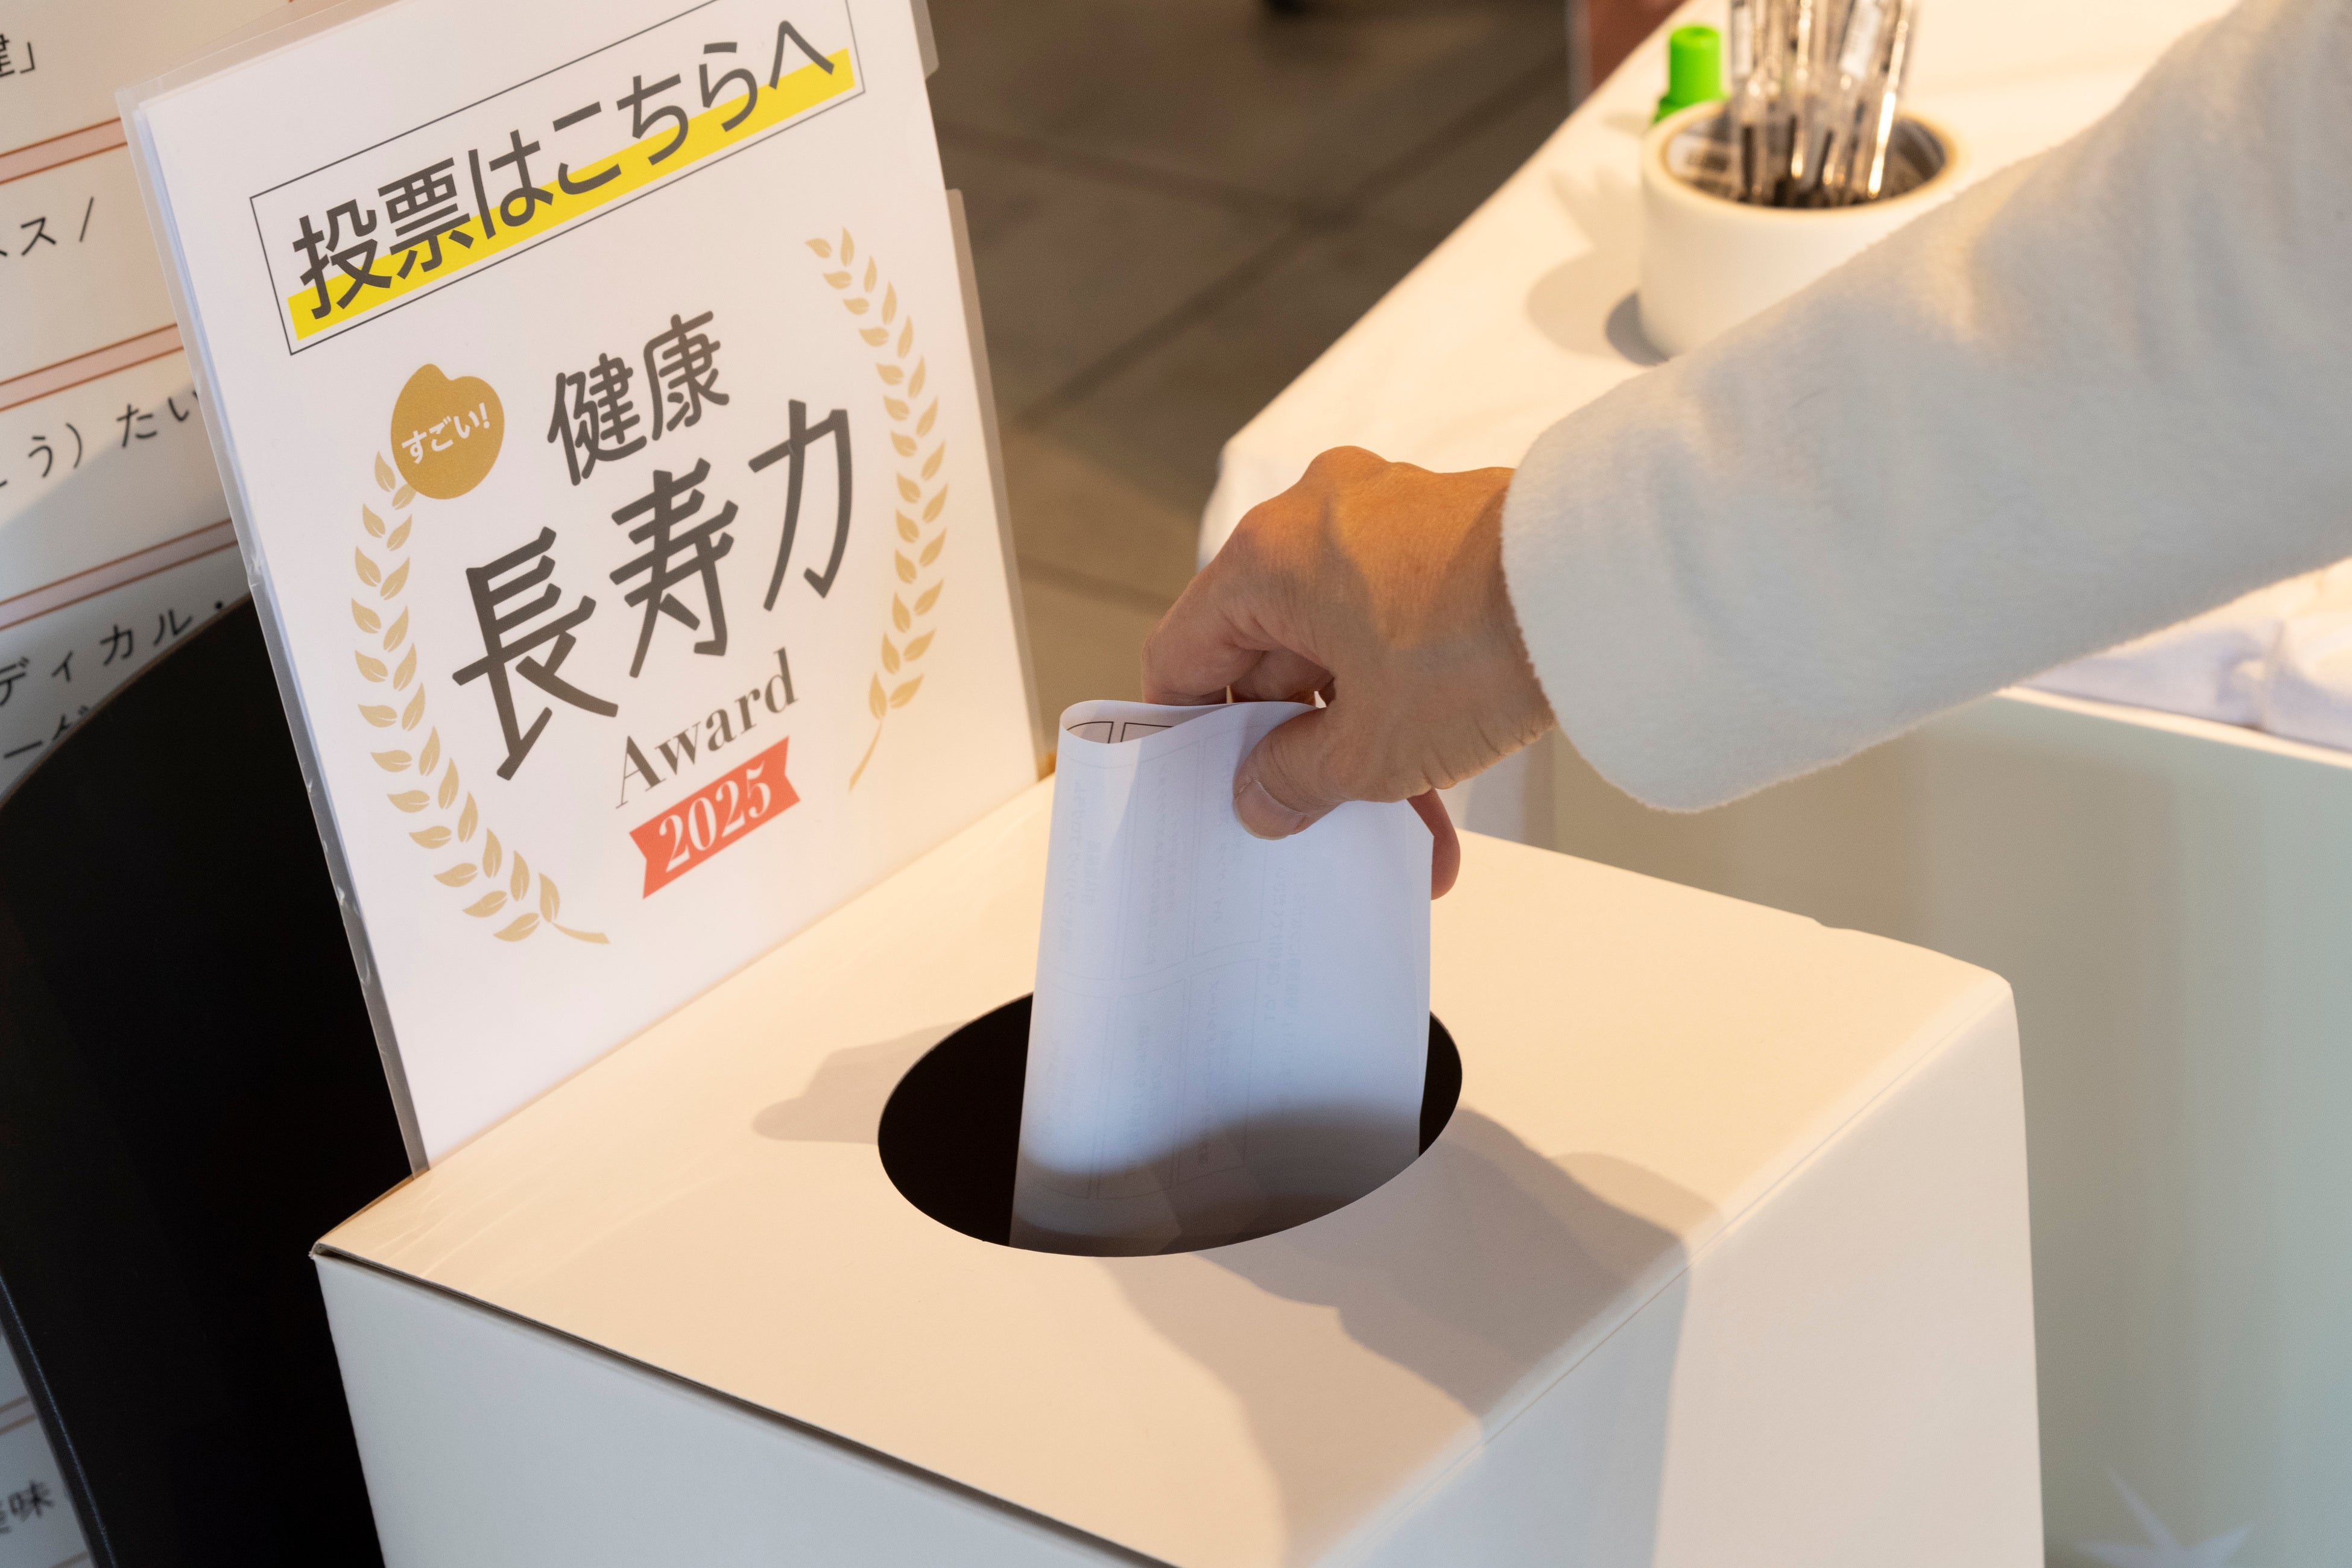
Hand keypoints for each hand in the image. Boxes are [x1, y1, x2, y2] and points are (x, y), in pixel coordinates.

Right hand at [1143, 447, 1555, 896]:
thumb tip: (1261, 797)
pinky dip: (1410, 701)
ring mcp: (1385, 521)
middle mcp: (1316, 520)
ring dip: (1366, 743)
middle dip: (1299, 750)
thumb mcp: (1370, 747)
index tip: (1208, 781)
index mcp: (1266, 556)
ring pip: (1345, 651)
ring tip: (1402, 832)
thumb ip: (1296, 779)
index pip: (1184, 649)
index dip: (1188, 727)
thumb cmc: (1474, 645)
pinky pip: (1399, 629)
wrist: (1609, 583)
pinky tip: (1445, 798)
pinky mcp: (1447, 537)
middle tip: (1314, 820)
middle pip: (1270, 653)